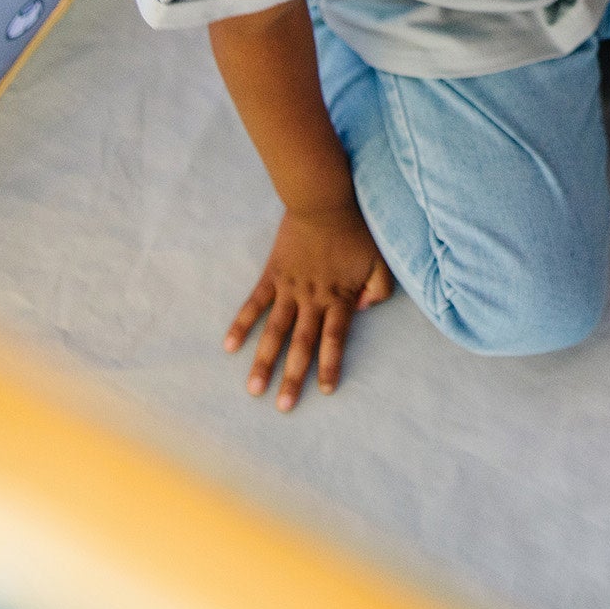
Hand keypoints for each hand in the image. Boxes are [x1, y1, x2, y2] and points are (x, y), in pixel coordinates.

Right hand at [226, 202, 391, 410]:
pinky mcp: (272, 276)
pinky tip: (229, 347)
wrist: (324, 201)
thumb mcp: (379, 258)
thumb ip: (379, 287)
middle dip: (292, 377)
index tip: (326, 391)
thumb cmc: (355, 229)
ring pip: (274, 332)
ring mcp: (289, 289)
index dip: (330, 365)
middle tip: (283, 407)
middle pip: (301, 344)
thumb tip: (365, 311)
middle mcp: (312, 299)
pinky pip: (253, 304)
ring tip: (253, 389)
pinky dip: (241, 325)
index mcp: (339, 297)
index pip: (334, 339)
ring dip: (263, 361)